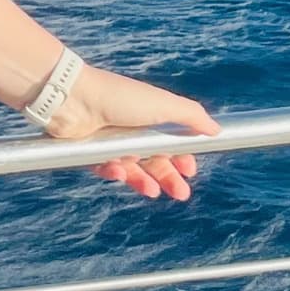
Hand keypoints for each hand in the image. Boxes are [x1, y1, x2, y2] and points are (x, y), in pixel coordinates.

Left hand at [45, 65, 218, 199]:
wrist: (73, 98)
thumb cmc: (120, 97)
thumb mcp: (163, 104)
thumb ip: (192, 116)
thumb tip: (216, 130)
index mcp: (150, 116)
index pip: (171, 143)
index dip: (182, 158)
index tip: (191, 170)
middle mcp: (131, 129)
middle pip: (154, 160)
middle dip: (169, 177)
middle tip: (181, 193)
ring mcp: (110, 141)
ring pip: (132, 169)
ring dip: (145, 181)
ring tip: (153, 192)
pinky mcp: (91, 153)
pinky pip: (107, 169)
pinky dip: (115, 173)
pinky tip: (120, 172)